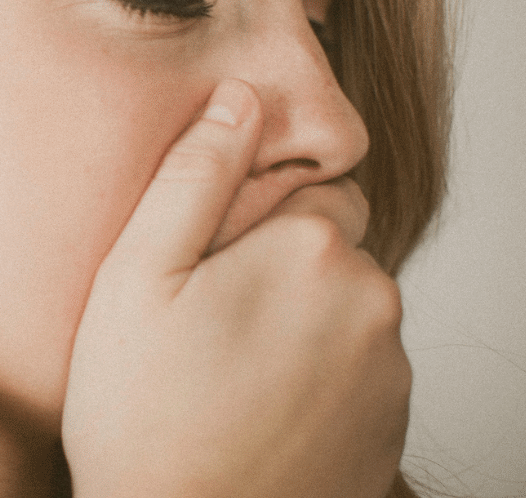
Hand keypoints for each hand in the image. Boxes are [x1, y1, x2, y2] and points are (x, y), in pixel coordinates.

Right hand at [62, 79, 410, 497]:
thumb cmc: (144, 411)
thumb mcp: (136, 275)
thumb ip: (194, 176)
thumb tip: (237, 98)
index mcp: (314, 249)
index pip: (316, 189)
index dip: (256, 218)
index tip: (207, 266)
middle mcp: (373, 301)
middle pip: (333, 251)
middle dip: (281, 268)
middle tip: (204, 319)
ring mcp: (389, 372)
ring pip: (343, 312)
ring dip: (299, 324)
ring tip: (223, 371)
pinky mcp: (388, 428)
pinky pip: (354, 373)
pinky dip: (314, 380)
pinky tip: (252, 407)